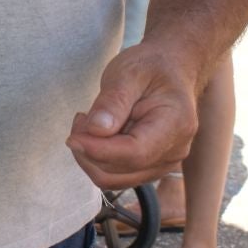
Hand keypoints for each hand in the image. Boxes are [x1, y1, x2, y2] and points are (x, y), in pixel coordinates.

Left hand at [66, 42, 200, 187]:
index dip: (99, 150)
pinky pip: (116, 176)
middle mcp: (174, 150)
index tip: (72, 137)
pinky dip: (98, 160)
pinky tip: (97, 135)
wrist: (171, 70)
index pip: (135, 152)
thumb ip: (112, 101)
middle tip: (80, 118)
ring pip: (114, 179)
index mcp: (176, 124)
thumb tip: (96, 130)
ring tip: (88, 123)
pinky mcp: (150, 167)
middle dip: (89, 151)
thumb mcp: (128, 72)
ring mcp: (164, 163)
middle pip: (121, 170)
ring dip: (90, 157)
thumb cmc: (151, 67)